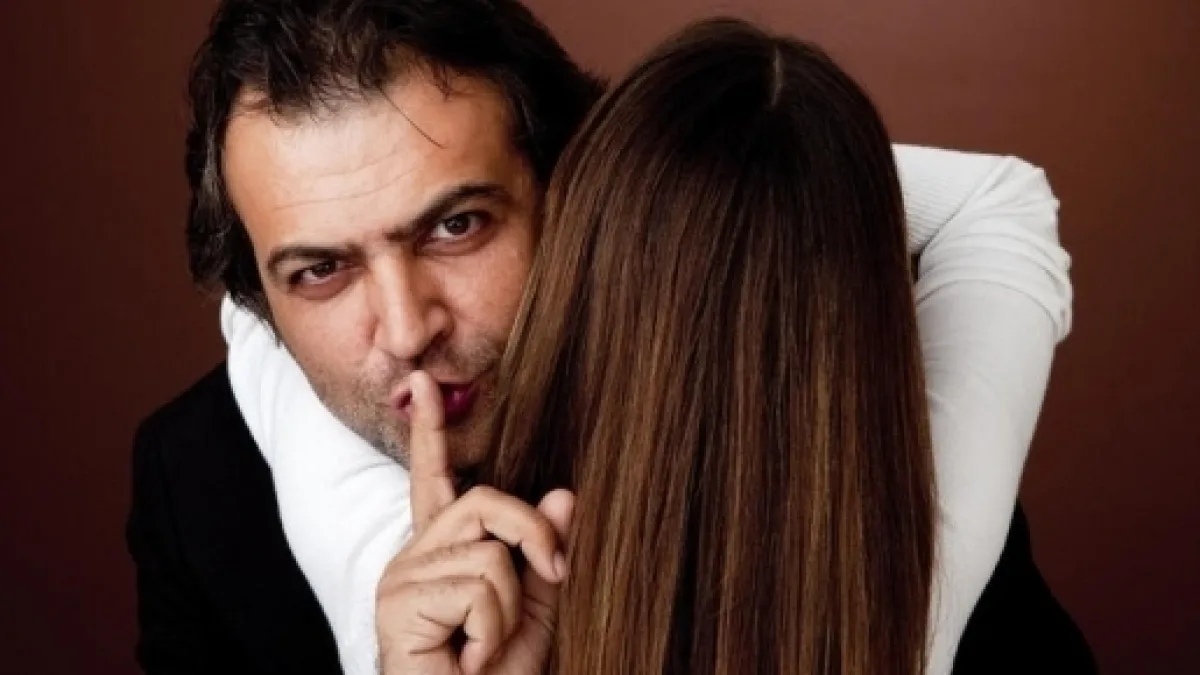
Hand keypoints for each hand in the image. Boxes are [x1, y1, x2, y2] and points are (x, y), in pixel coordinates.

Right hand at [376, 371, 572, 674]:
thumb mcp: (533, 611)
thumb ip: (545, 554)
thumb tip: (566, 493)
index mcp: (443, 551)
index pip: (434, 478)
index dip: (430, 431)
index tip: (421, 382)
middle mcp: (416, 554)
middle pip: (485, 501)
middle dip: (533, 534)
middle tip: (555, 573)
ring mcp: (404, 576)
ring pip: (490, 553)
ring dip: (508, 609)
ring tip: (484, 645)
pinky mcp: (400, 600)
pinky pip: (478, 587)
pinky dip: (492, 629)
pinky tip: (467, 658)